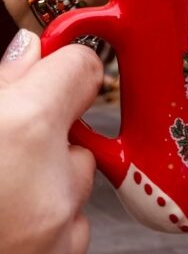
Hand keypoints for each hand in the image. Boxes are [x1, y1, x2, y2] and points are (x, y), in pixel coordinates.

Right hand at [0, 29, 101, 253]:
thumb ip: (1, 84)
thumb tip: (30, 50)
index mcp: (26, 129)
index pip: (81, 68)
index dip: (59, 70)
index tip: (41, 79)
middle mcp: (54, 182)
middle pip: (77, 133)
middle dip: (45, 138)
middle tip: (0, 154)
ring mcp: (60, 235)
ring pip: (74, 184)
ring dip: (44, 186)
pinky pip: (68, 230)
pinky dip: (43, 227)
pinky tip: (3, 230)